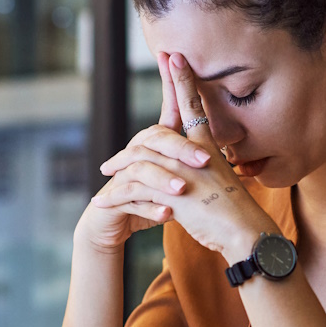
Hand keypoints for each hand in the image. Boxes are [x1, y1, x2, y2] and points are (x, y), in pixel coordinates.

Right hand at [76, 118, 211, 252]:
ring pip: (141, 171)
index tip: (196, 101)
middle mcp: (133, 157)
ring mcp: (120, 178)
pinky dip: (150, 209)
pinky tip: (167, 214)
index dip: (178, 106)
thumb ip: (185, 166)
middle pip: (155, 141)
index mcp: (149, 147)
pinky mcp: (111, 201)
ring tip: (183, 188)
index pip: (166, 123)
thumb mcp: (168, 181)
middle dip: (180, 149)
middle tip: (204, 160)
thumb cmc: (147, 200)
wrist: (113, 225)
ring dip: (163, 179)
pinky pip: (131, 202)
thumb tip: (214, 153)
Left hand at [87, 52, 276, 262]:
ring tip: (105, 173)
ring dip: (118, 167)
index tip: (173, 56)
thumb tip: (196, 171)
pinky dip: (114, 199)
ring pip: (138, 161)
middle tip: (125, 130)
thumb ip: (205, 173)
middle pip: (158, 129)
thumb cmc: (237, 213)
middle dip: (136, 132)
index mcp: (207, 148)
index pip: (193, 106)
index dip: (183, 80)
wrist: (246, 233)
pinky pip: (132, 192)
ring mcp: (182, 172)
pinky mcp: (172, 195)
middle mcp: (195, 154)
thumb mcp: (221, 184)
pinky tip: (100, 204)